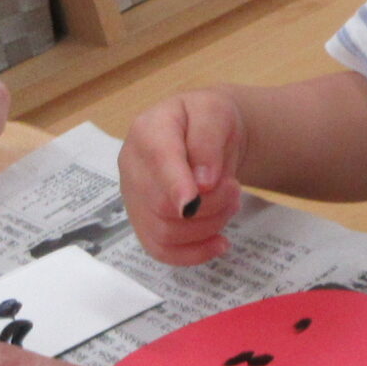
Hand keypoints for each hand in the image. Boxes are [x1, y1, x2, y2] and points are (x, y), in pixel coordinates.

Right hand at [119, 91, 246, 265]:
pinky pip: (162, 251)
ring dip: (208, 226)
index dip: (175, 185)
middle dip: (209, 205)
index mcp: (147, 131)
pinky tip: (220, 243)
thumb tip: (204, 182)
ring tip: (230, 205)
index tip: (194, 203)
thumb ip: (207, 140)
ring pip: (164, 232)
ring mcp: (135, 198)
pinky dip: (194, 253)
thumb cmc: (207, 118)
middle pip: (162, 204)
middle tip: (234, 190)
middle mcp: (132, 167)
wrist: (204, 132)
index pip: (157, 161)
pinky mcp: (144, 222)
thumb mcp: (215, 112)